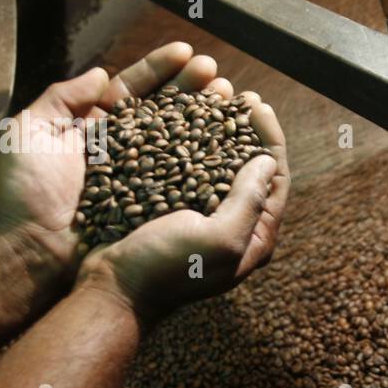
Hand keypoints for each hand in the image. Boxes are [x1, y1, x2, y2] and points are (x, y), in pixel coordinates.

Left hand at [0, 42, 231, 279]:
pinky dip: (204, 158)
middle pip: (164, 110)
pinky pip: (182, 176)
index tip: (185, 51)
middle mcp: (123, 148)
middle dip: (191, 87)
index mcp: (95, 127)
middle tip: (216, 73)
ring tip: (229, 98)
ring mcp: (141, 175)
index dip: (159, 69)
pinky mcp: (154, 202)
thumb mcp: (30, 131)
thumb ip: (62, 97)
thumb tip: (101, 74)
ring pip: (179, 139)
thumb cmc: (26, 191)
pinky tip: (225, 142)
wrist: (35, 247)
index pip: (133, 89)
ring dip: (205, 116)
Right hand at [75, 93, 288, 322]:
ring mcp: (200, 217)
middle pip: (249, 169)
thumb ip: (248, 201)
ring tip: (213, 98)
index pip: (275, 180)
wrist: (113, 290)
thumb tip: (267, 162)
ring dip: (217, 130)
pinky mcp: (171, 208)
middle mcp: (232, 226)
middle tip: (240, 96)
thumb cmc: (168, 270)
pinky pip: (186, 169)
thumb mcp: (220, 238)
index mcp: (254, 238)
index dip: (270, 139)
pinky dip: (186, 142)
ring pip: (217, 164)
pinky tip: (180, 117)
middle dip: (247, 130)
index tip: (258, 105)